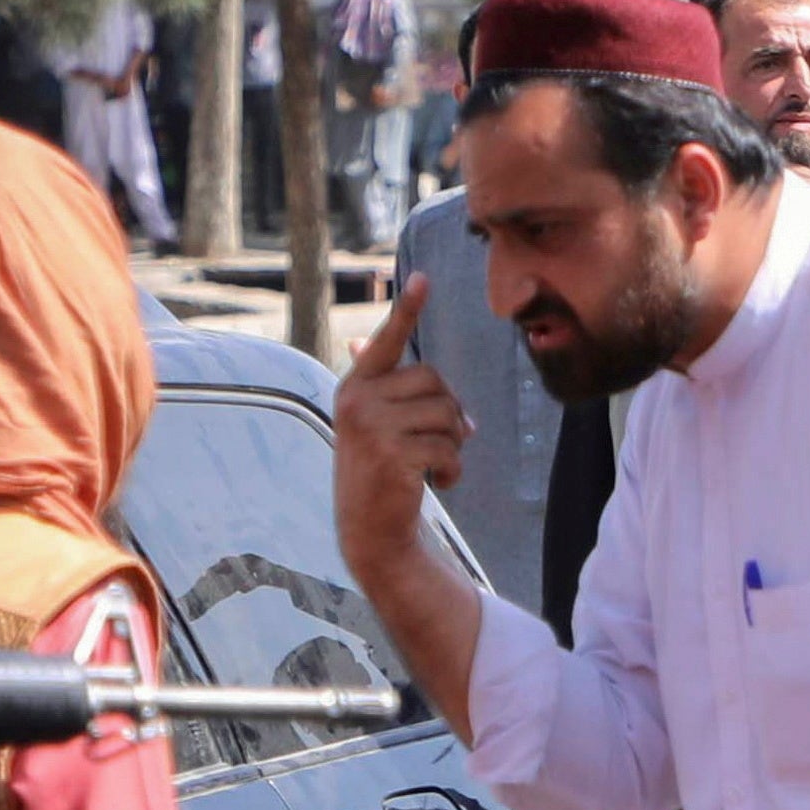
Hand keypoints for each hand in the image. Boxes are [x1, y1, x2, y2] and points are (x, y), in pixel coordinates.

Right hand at [330, 296, 468, 562]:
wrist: (370, 530)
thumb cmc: (380, 473)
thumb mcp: (376, 425)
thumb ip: (386, 390)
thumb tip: (372, 348)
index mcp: (355, 386)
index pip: (387, 342)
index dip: (406, 311)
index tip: (423, 279)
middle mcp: (356, 400)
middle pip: (433, 380)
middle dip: (450, 411)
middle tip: (444, 441)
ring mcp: (371, 427)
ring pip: (444, 413)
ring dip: (454, 444)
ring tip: (438, 465)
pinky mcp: (390, 454)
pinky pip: (446, 447)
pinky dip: (453, 468)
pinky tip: (439, 484)